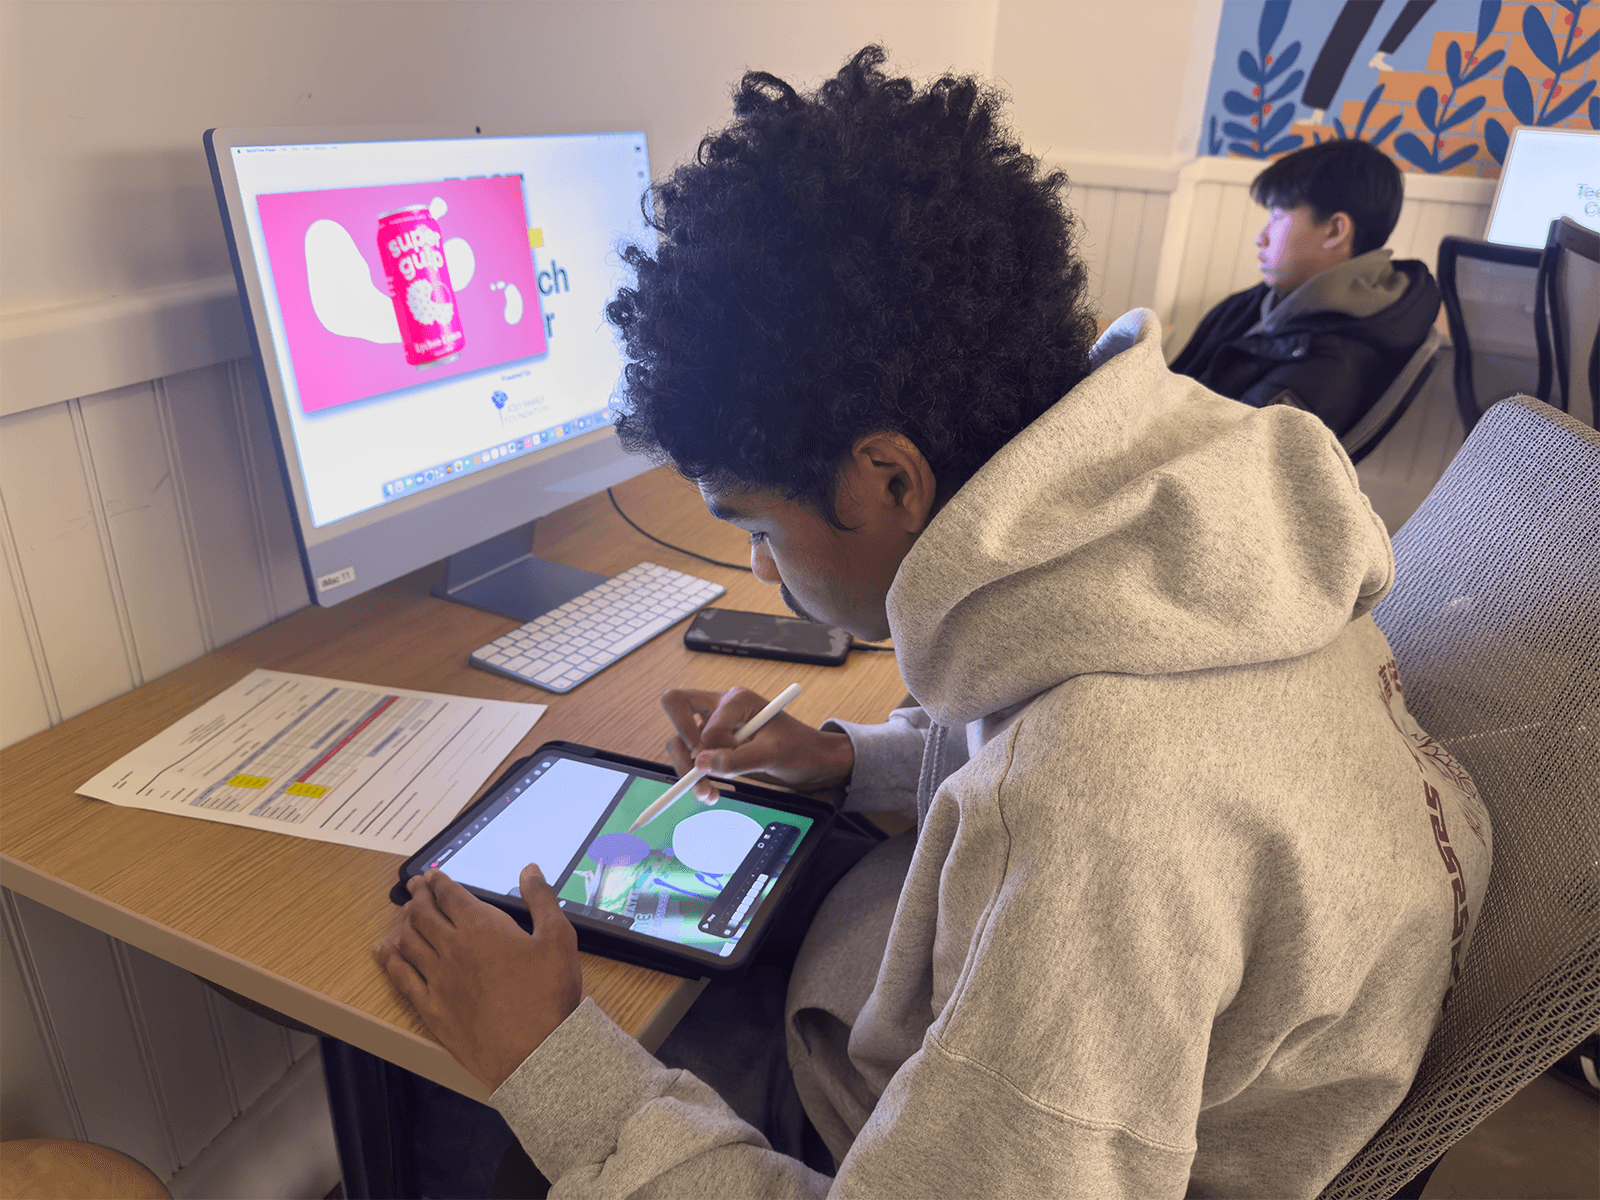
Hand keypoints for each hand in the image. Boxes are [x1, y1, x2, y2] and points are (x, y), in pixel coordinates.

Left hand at [373, 865, 581, 1091]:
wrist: (532, 1052)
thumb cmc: (546, 996)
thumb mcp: (558, 939)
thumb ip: (542, 899)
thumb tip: (530, 871)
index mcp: (482, 928)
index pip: (451, 896)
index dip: (439, 882)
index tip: (432, 875)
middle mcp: (453, 949)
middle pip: (425, 914)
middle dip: (418, 896)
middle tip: (414, 887)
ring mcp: (438, 980)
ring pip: (409, 942)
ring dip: (404, 922)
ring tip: (404, 913)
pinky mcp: (432, 1008)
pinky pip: (401, 979)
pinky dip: (389, 961)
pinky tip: (383, 952)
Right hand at [662, 686, 854, 799]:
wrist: (809, 760)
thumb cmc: (798, 748)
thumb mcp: (774, 754)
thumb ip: (739, 759)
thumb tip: (701, 765)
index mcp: (738, 699)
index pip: (709, 722)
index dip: (716, 747)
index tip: (732, 760)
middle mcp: (720, 705)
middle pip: (674, 704)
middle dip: (680, 742)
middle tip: (694, 770)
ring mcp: (713, 725)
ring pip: (678, 739)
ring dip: (685, 769)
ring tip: (706, 794)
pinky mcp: (713, 745)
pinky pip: (690, 758)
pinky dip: (694, 778)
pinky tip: (710, 793)